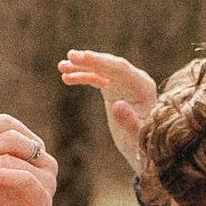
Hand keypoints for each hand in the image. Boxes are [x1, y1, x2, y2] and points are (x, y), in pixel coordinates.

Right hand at [58, 48, 157, 172]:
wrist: (144, 150)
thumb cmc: (142, 144)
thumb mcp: (136, 136)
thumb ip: (129, 121)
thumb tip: (117, 104)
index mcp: (143, 87)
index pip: (121, 69)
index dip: (101, 62)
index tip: (83, 56)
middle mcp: (136, 80)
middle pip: (110, 65)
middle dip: (90, 60)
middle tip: (70, 56)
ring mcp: (125, 83)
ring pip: (102, 69)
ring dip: (82, 67)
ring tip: (62, 66)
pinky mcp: (115, 88)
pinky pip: (97, 78)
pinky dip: (82, 77)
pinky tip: (66, 78)